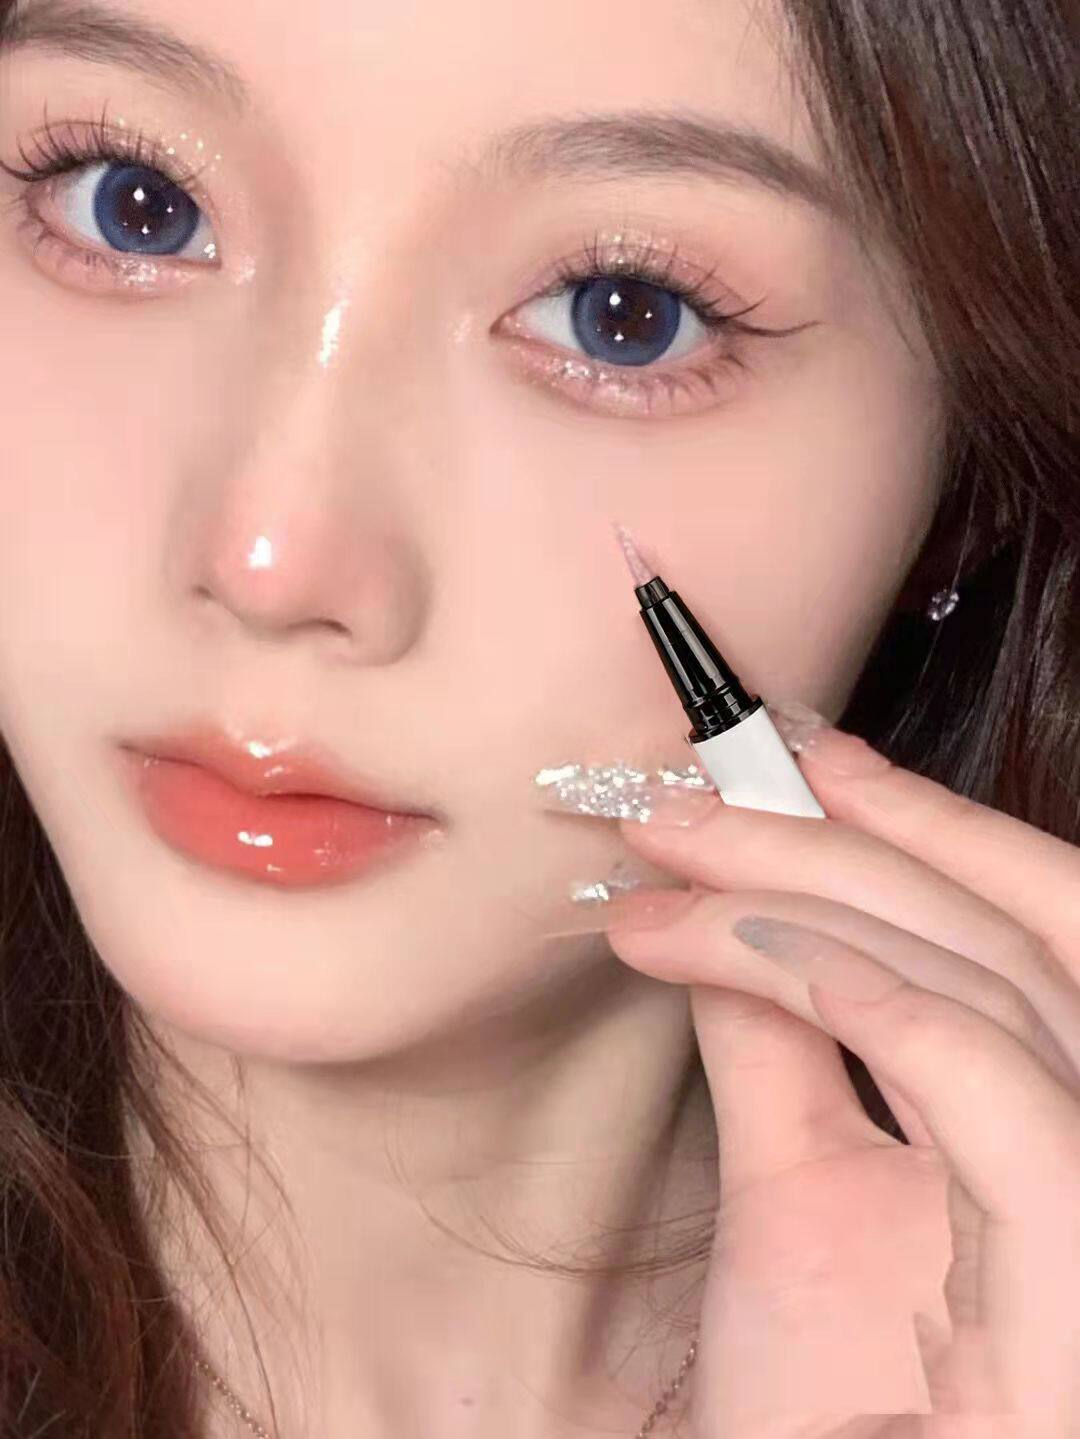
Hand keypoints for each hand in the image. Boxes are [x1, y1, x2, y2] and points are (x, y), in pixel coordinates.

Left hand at [590, 718, 1079, 1437]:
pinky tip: (736, 949)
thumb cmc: (823, 1403)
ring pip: (995, 980)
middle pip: (1011, 932)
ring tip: (670, 860)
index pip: (1038, 932)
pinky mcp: (1076, 1278)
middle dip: (839, 838)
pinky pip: (985, 1088)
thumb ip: (784, 1050)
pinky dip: (861, 994)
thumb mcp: (802, 1194)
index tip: (803, 758)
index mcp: (1070, 1130)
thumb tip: (733, 918)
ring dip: (811, 895)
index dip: (931, 825)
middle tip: (688, 795)